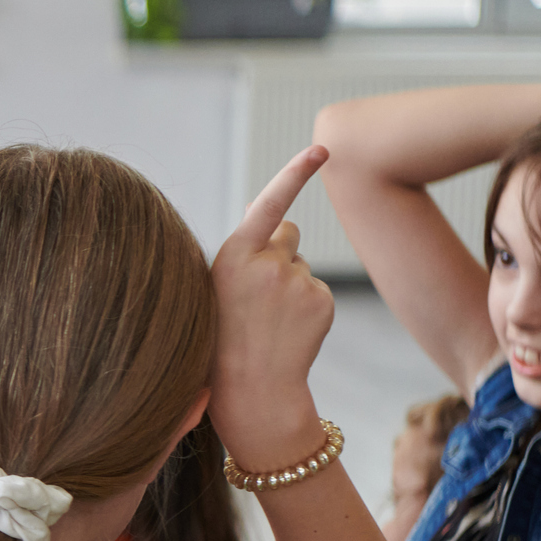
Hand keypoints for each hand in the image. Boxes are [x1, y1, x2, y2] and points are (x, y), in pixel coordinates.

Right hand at [209, 146, 334, 467]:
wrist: (250, 391)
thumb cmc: (221, 338)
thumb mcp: (217, 288)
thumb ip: (246, 252)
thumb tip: (281, 217)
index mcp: (231, 256)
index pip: (270, 204)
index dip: (296, 173)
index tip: (323, 149)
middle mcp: (267, 262)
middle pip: (287, 234)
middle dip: (280, 252)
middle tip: (257, 296)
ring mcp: (297, 281)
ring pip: (302, 265)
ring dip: (292, 284)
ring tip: (270, 322)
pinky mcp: (321, 300)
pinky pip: (317, 289)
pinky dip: (307, 306)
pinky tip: (289, 331)